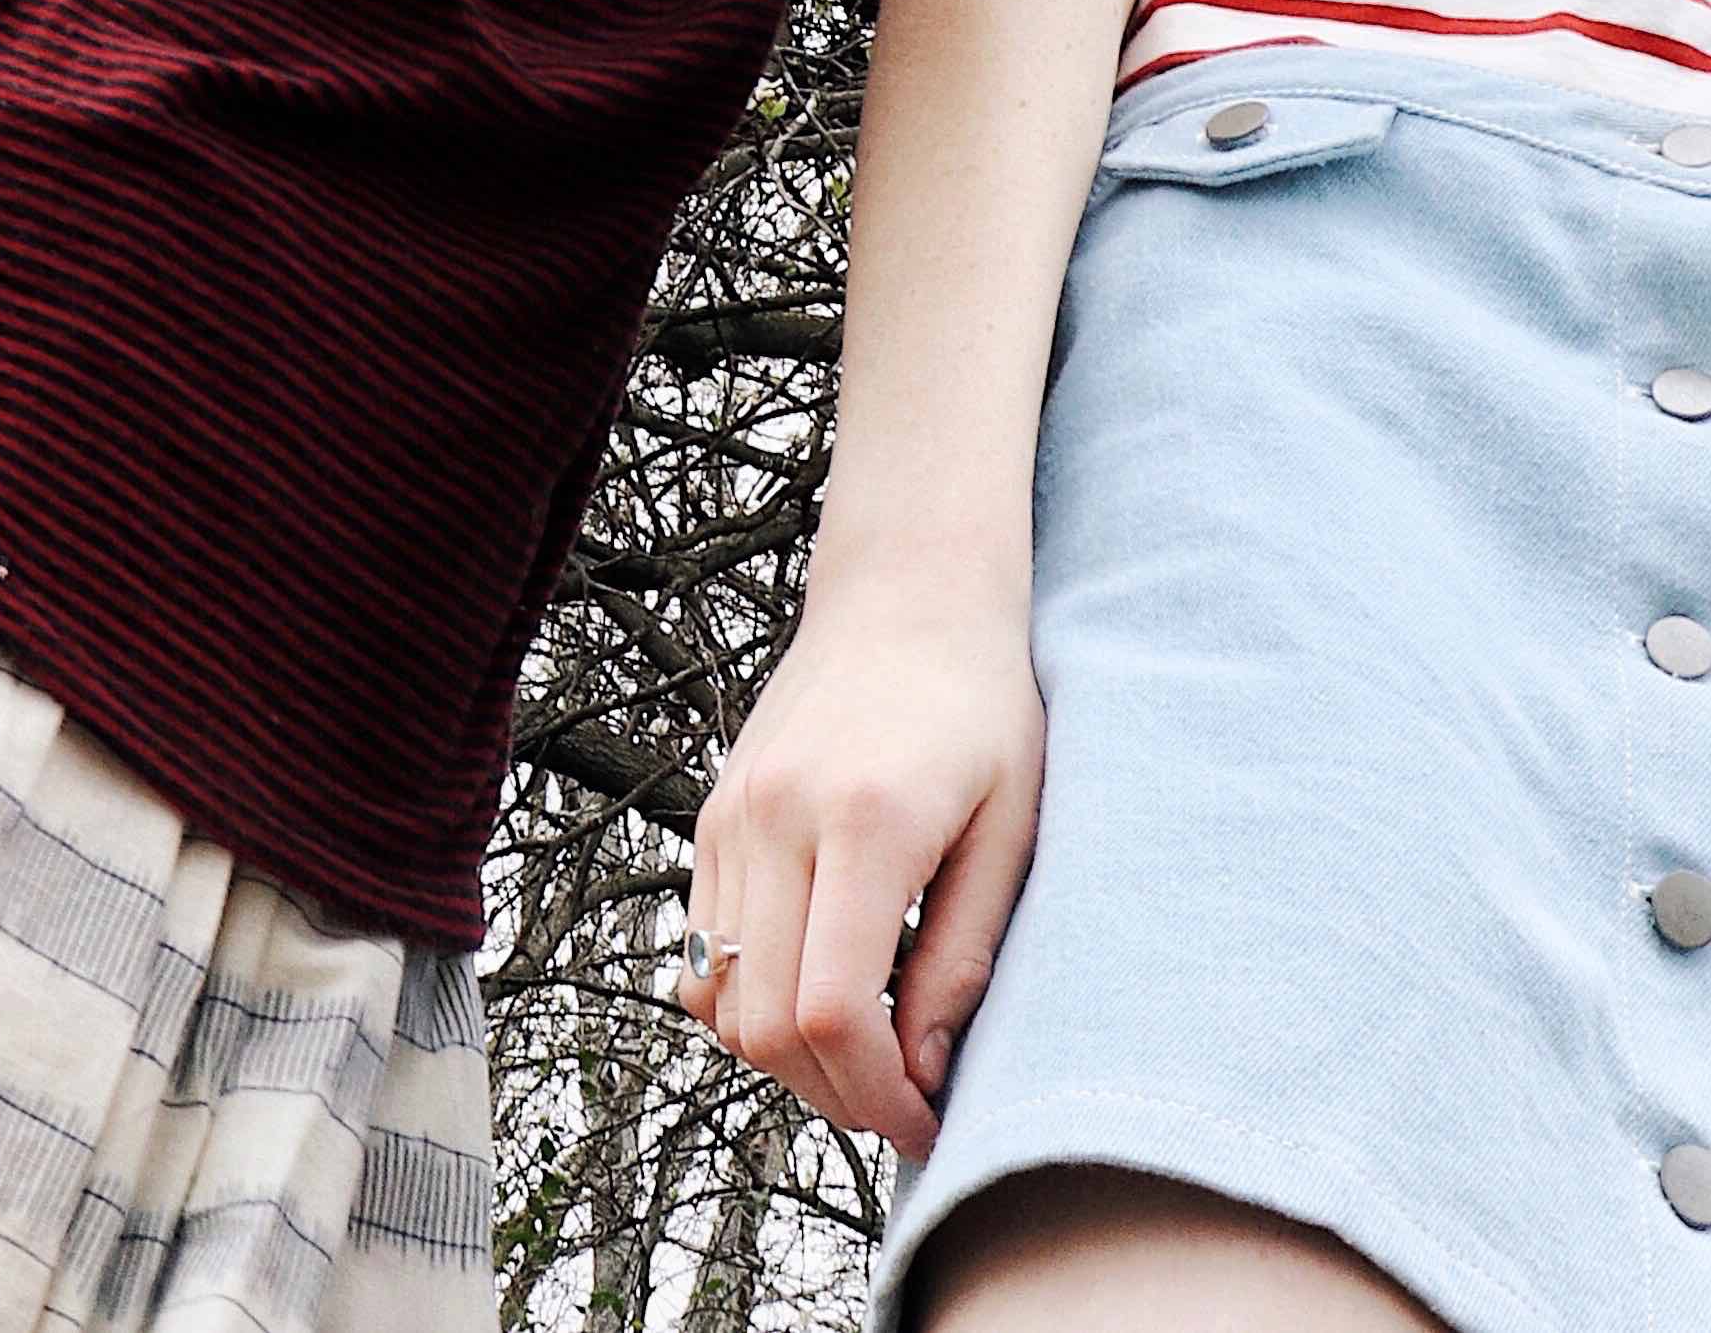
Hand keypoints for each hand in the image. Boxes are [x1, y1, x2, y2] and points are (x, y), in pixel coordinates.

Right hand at [681, 582, 1045, 1154]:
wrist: (910, 592)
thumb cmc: (980, 702)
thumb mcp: (1010, 828)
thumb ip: (960, 955)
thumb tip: (919, 1071)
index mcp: (862, 820)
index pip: (830, 1011)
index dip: (876, 1095)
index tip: (928, 1119)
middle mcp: (775, 817)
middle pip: (764, 1024)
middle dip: (834, 1095)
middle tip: (902, 1103)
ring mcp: (731, 815)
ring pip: (720, 998)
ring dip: (788, 1058)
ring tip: (865, 1055)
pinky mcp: (714, 816)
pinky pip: (701, 948)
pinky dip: (748, 1001)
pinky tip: (817, 995)